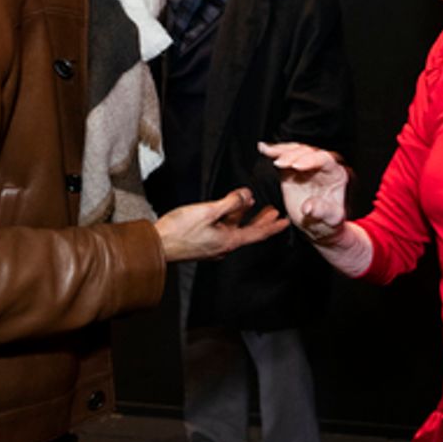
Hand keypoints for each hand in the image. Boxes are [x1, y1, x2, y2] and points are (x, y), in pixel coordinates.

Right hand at [154, 188, 288, 262]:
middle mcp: (224, 246)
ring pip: (235, 229)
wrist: (157, 246)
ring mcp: (213, 246)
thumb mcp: (209, 211)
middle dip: (262, 220)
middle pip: (249, 232)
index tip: (285, 221)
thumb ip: (230, 202)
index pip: (258, 233)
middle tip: (273, 212)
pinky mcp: (204, 243)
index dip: (273, 226)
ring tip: (252, 205)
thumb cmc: (180, 231)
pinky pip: (223, 229)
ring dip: (245, 216)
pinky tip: (227, 211)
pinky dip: (231, 219)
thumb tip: (247, 195)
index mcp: (229, 241)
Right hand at [258, 141, 348, 244]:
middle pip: (307, 151)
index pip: (325, 160)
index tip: (296, 165)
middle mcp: (322, 166)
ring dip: (281, 150)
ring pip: (295, 150)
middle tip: (279, 163)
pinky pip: (284, 156)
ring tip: (268, 152)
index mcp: (336, 174)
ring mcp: (307, 165)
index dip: (310, 160)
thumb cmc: (329, 221)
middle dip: (292, 154)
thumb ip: (322, 211)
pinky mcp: (292, 169)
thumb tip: (308, 207)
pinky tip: (263, 148)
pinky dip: (273, 152)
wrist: (318, 225)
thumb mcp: (330, 219)